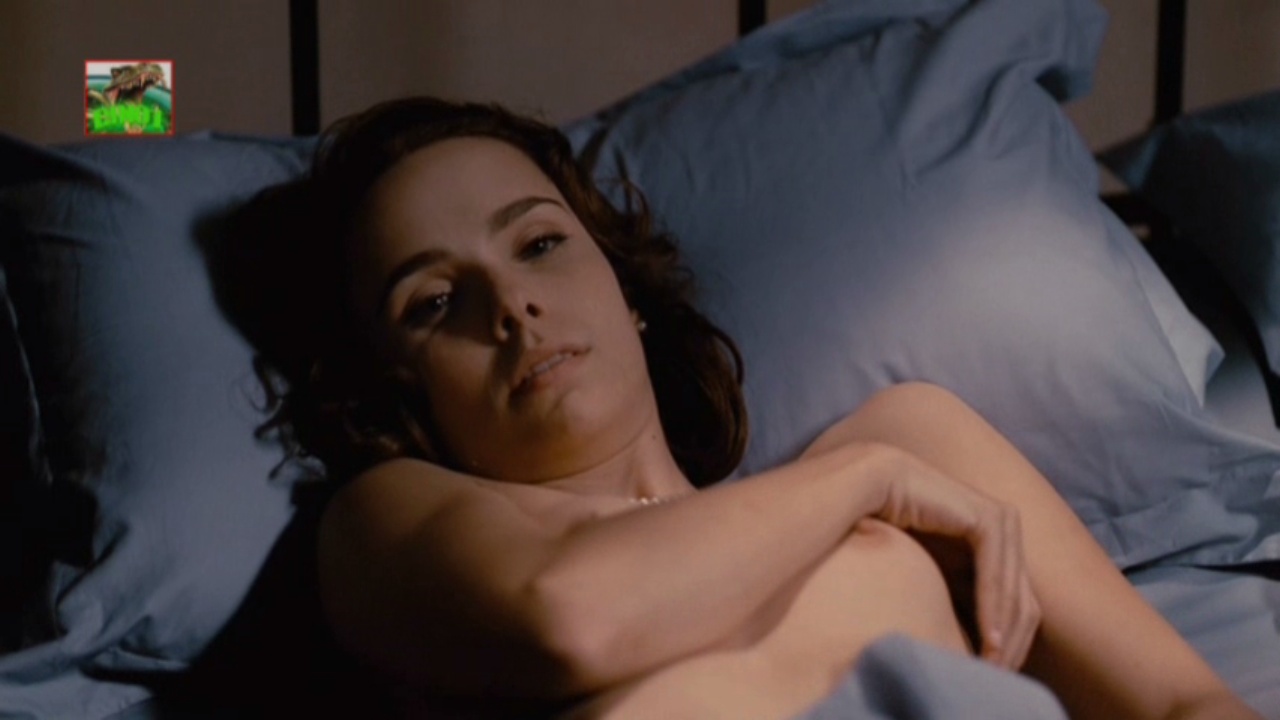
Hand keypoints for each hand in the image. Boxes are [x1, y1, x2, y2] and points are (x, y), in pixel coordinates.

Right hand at [866, 445, 1040, 669]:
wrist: (870, 489)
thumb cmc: (892, 530)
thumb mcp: (935, 573)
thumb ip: (958, 595)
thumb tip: (977, 645)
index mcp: (999, 541)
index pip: (1018, 605)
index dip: (1011, 645)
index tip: (994, 676)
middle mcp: (1008, 530)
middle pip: (1024, 604)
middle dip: (1014, 647)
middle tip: (997, 680)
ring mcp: (1004, 522)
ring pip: (1015, 595)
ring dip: (1005, 637)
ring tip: (991, 669)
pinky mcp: (990, 519)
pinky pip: (997, 576)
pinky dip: (992, 612)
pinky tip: (988, 642)